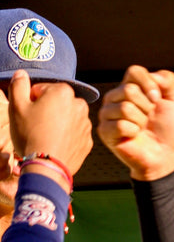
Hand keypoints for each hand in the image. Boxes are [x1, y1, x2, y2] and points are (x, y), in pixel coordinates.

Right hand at [6, 72, 92, 188]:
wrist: (47, 167)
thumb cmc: (31, 135)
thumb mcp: (17, 106)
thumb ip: (18, 85)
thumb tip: (21, 74)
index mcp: (63, 92)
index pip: (41, 89)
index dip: (30, 101)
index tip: (28, 113)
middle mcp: (80, 105)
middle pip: (56, 103)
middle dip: (46, 110)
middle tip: (35, 125)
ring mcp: (86, 124)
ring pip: (66, 118)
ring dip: (56, 123)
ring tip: (45, 136)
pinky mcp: (88, 141)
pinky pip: (73, 134)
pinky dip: (65, 137)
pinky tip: (54, 144)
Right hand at [97, 66, 173, 179]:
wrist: (164, 152)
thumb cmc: (167, 127)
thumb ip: (168, 80)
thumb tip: (153, 75)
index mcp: (129, 85)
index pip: (134, 71)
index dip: (149, 85)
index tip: (157, 100)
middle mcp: (115, 97)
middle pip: (129, 90)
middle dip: (147, 107)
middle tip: (148, 118)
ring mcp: (107, 113)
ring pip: (125, 108)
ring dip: (141, 121)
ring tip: (141, 127)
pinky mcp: (104, 131)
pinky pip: (120, 125)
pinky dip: (133, 132)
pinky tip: (134, 136)